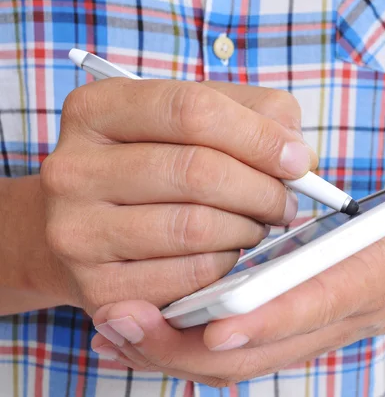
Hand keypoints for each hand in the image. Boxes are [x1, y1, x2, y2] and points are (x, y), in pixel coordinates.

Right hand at [39, 78, 316, 313]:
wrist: (88, 228)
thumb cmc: (154, 166)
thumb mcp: (193, 121)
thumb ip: (253, 116)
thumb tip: (298, 155)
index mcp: (96, 110)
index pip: (192, 110)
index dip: (258, 136)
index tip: (297, 159)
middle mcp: (73, 167)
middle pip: (197, 172)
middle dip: (262, 189)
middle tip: (285, 201)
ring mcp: (77, 231)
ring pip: (196, 227)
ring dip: (248, 228)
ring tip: (257, 223)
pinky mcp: (97, 287)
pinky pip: (189, 277)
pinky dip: (225, 265)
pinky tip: (226, 251)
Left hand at [89, 91, 384, 386]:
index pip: (333, 300)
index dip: (283, 312)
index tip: (220, 320)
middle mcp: (349, 312)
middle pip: (275, 344)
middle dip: (202, 344)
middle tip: (129, 323)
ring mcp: (317, 326)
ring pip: (247, 358)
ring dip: (179, 350)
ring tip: (114, 330)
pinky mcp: (295, 327)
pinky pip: (237, 351)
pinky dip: (185, 347)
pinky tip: (134, 335)